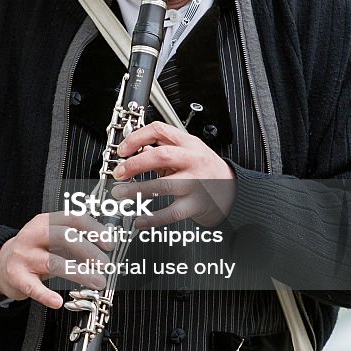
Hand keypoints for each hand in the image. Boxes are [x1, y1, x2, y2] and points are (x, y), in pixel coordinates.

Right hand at [0, 211, 112, 308]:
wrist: (1, 264)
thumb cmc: (34, 251)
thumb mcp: (51, 237)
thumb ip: (75, 238)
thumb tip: (107, 244)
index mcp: (44, 221)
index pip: (73, 219)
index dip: (95, 230)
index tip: (109, 244)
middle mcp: (33, 235)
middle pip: (65, 237)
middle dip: (89, 251)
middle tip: (105, 265)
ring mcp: (23, 255)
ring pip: (54, 262)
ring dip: (80, 273)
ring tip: (97, 282)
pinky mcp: (16, 276)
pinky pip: (34, 287)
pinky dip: (46, 295)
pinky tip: (58, 301)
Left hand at [111, 121, 236, 227]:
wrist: (232, 191)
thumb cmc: (206, 170)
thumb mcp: (188, 152)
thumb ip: (164, 149)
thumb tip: (134, 151)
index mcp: (188, 143)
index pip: (159, 130)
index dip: (136, 138)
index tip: (122, 150)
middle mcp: (193, 160)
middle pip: (161, 156)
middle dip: (135, 164)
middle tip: (119, 172)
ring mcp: (196, 183)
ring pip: (164, 185)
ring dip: (138, 190)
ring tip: (120, 193)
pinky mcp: (196, 204)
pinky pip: (172, 212)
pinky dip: (152, 217)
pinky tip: (139, 220)